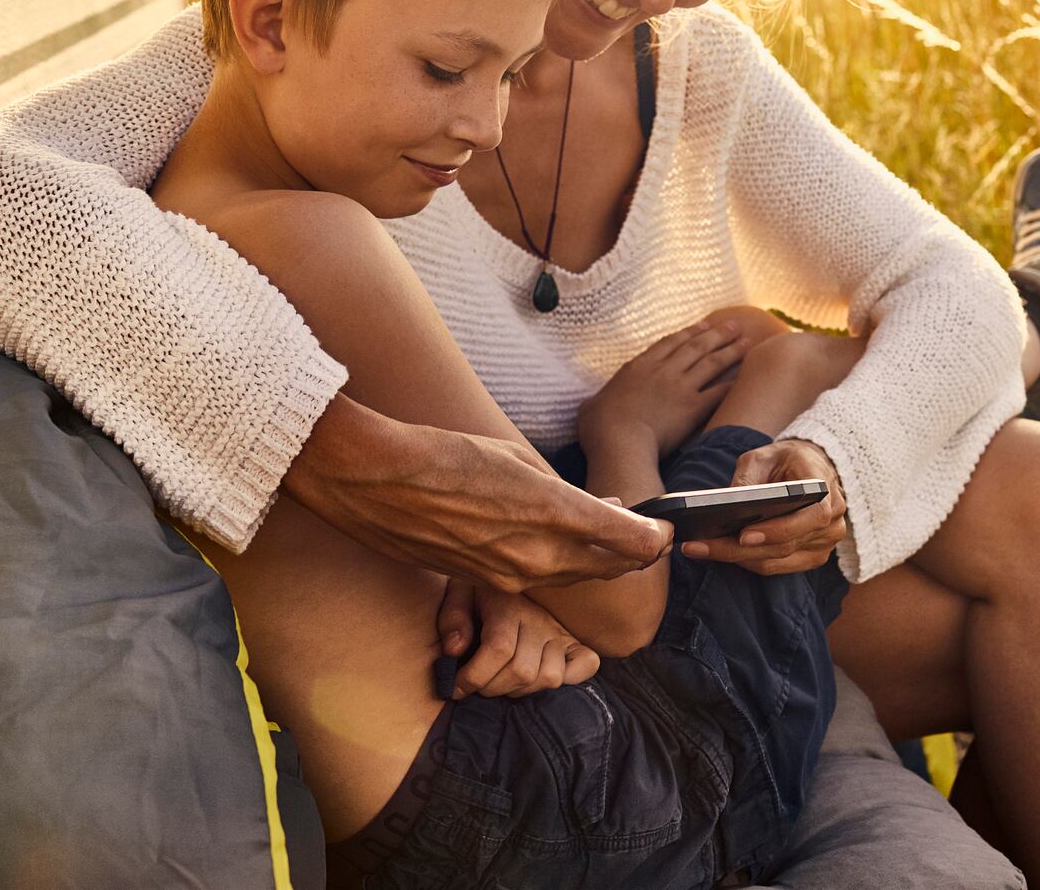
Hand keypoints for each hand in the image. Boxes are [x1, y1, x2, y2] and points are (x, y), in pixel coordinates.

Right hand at [287, 401, 671, 591]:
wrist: (373, 481)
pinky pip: (535, 581)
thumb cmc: (442, 455)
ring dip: (597, 562)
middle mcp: (537, 555)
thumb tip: (590, 511)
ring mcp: (509, 577)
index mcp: (552, 514)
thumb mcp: (514, 459)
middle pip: (608, 567)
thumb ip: (558, 493)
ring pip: (573, 578)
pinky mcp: (483, 585)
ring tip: (610, 540)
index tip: (665, 528)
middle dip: (632, 553)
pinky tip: (555, 548)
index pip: (628, 540)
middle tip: (646, 535)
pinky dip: (557, 567)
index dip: (654, 537)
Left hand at [437, 579, 600, 697]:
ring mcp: (560, 633)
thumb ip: (452, 619)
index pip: (499, 649)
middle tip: (476, 686)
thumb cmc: (478, 595)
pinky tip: (538, 680)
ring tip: (502, 683)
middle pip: (522, 670)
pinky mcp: (574, 643)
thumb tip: (455, 650)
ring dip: (520, 690)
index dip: (473, 677)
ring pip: (549, 677)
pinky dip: (568, 680)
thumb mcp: (457, 596)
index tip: (454, 688)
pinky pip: (585, 666)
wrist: (510, 573)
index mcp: (510, 604)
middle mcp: (539, 619)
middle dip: (491, 688)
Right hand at [578, 321, 752, 457]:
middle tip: (734, 326)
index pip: (669, 344)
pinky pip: (718, 392)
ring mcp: (680, 387)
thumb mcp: (592, 407)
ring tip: (746, 342)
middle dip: (716, 334)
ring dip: (731, 351)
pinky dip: (733, 384)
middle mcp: (663, 371)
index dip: (688, 333)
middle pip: (695, 347)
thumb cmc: (599, 426)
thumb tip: (594, 405)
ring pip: (711, 363)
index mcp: (639, 367)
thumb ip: (598, 401)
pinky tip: (746, 377)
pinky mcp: (692, 408)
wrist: (619, 439)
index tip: (703, 325)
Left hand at [681, 438, 847, 574]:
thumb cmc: (786, 460)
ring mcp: (825, 543)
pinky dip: (749, 562)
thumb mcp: (763, 456)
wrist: (812, 468)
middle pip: (786, 544)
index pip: (811, 515)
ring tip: (700, 549)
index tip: (743, 534)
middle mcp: (832, 520)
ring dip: (737, 558)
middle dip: (739, 549)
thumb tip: (725, 507)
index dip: (779, 529)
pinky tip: (721, 553)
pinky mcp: (814, 556)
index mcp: (826, 487)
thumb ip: (748, 479)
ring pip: (778, 560)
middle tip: (699, 547)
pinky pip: (778, 567)